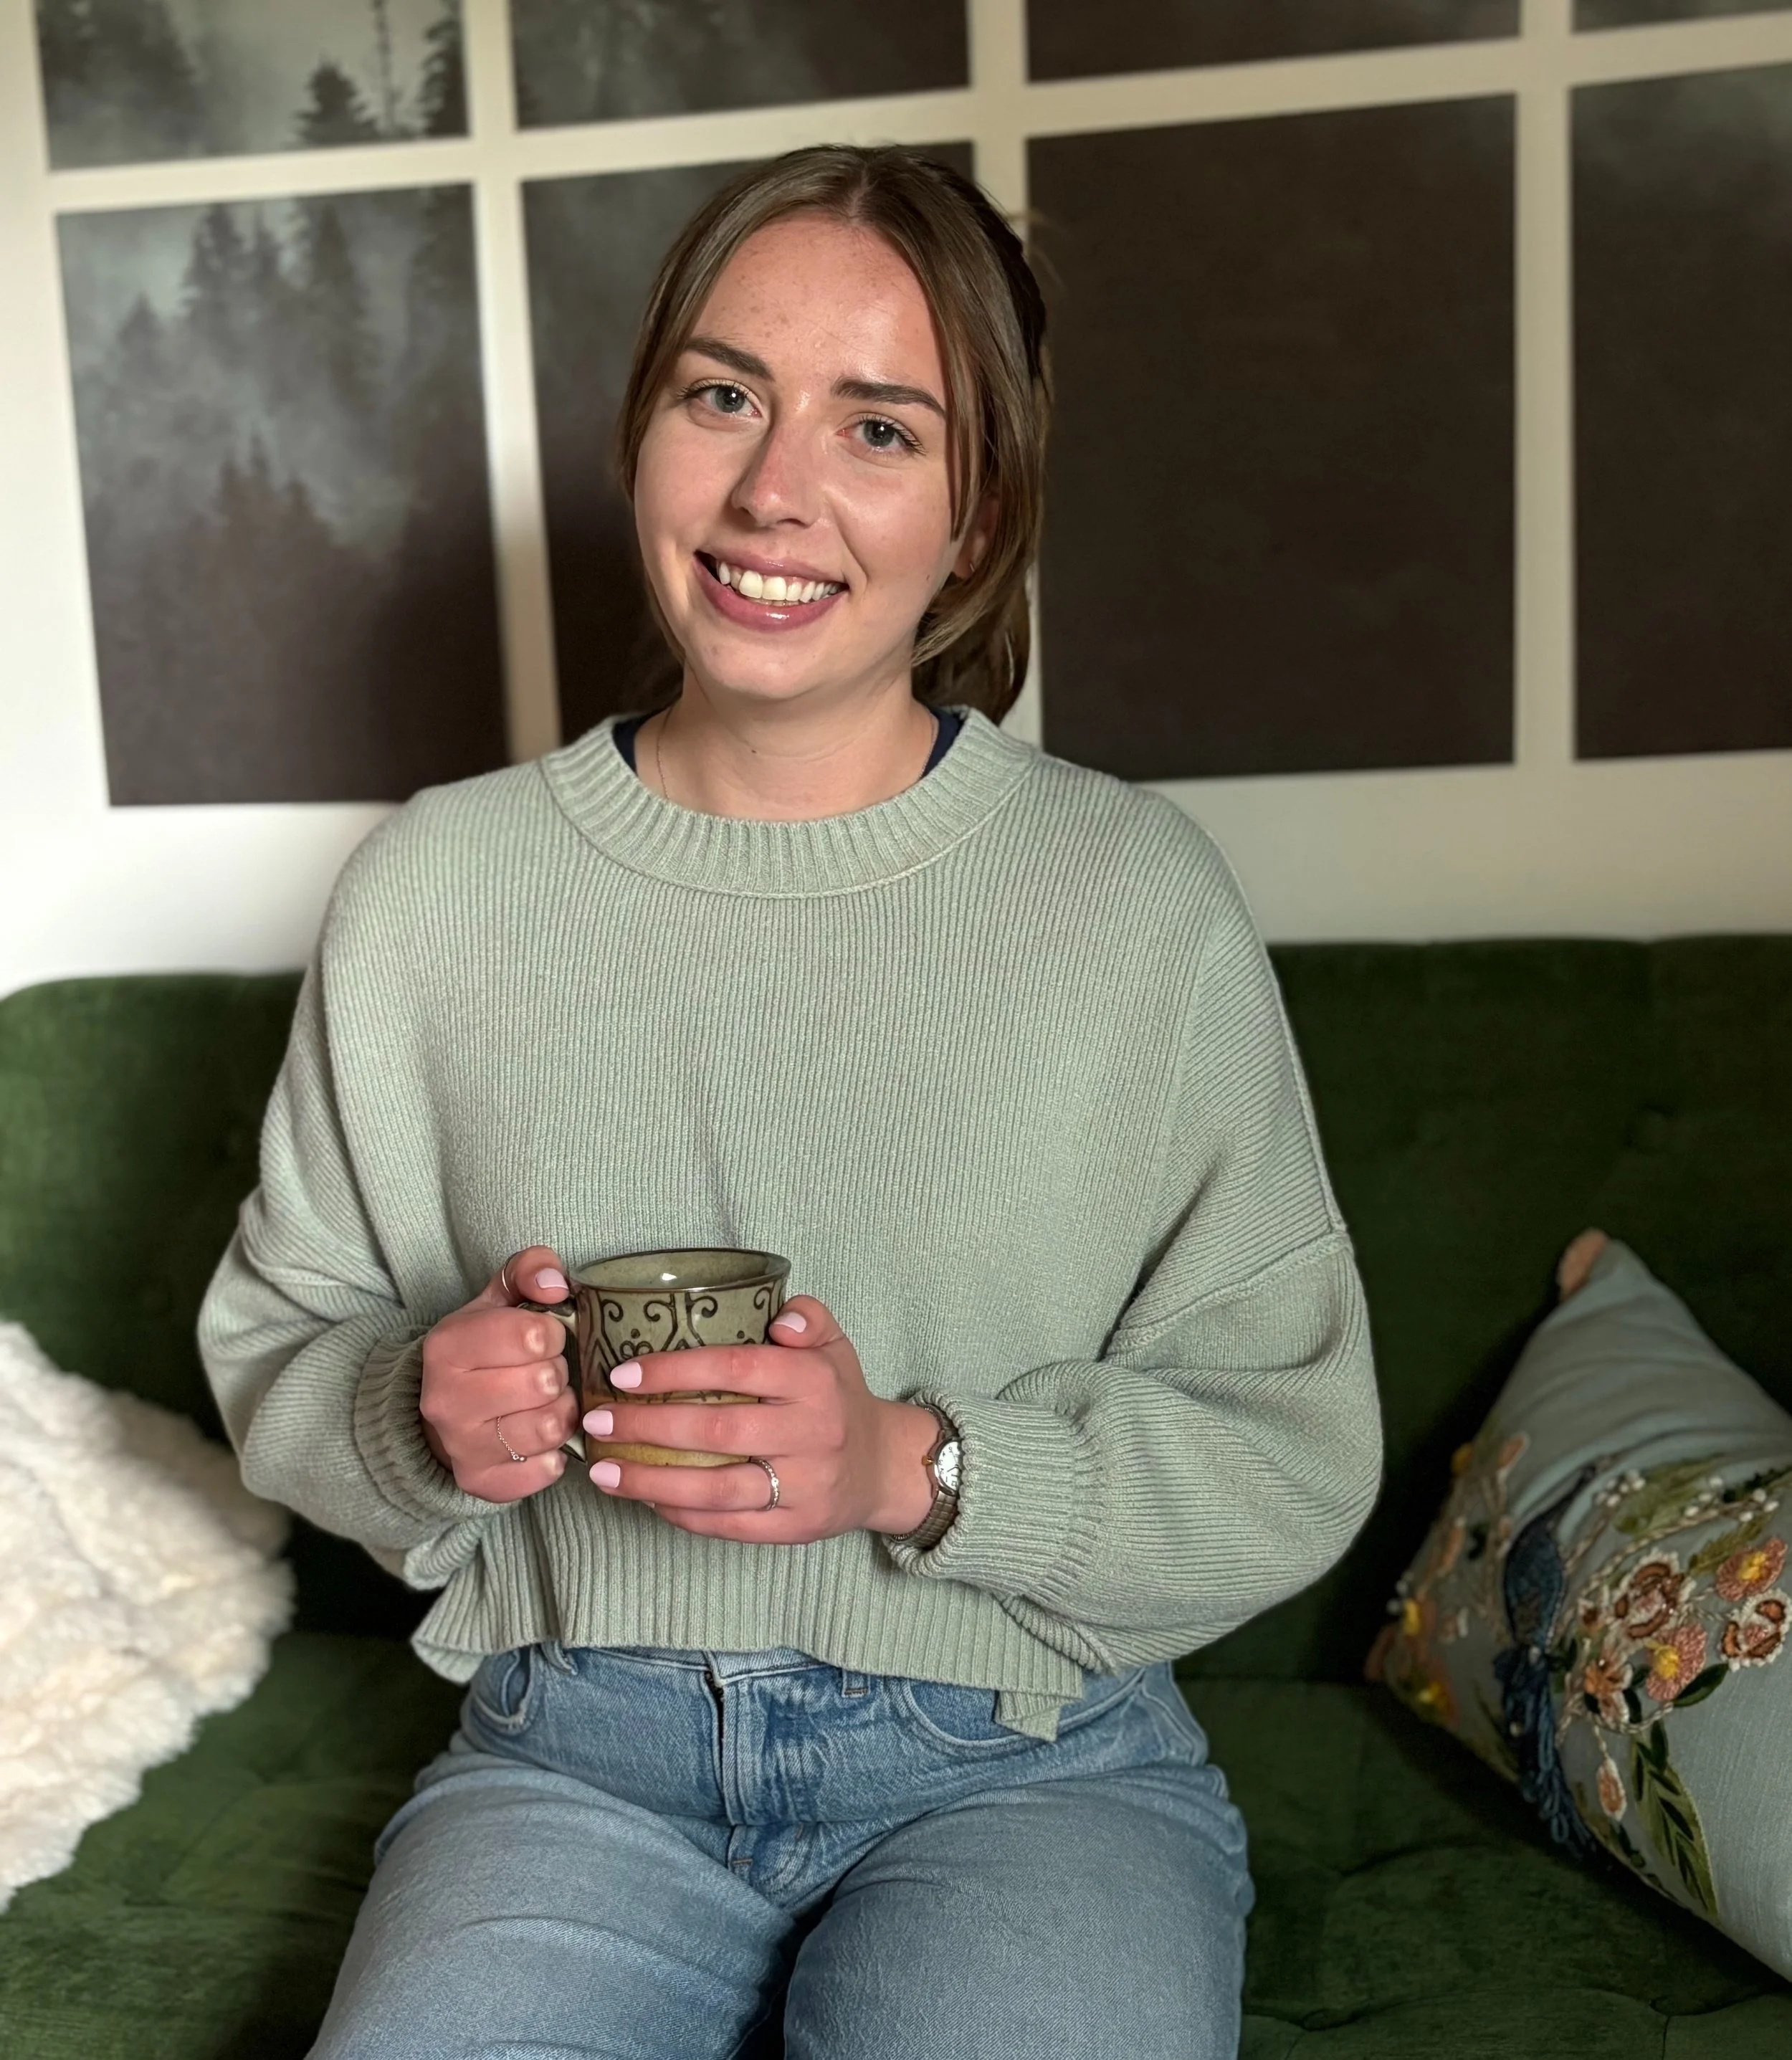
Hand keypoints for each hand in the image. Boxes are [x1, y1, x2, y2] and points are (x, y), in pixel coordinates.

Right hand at [418, 1245, 579, 1502]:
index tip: (544, 1339)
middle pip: (545, 1381)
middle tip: (545, 1373)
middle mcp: (445, 1399)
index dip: (553, 1334)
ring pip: (550, 1427)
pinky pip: (546, 1471)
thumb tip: (556, 1285)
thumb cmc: (482, 1349)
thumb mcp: (499, 1299)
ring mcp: (460, 1447)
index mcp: (447, 1346)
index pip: (535, 1334)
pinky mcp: (479, 1483)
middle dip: (557, 1373)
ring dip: (561, 1413)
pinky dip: (553, 1455)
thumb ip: (530, 1270)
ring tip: (546, 1403)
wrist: (442, 1410)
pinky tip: (538, 1439)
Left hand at [583, 1297, 939, 1544]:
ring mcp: (804, 1486)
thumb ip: (807, 1317)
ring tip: (602, 1472)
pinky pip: (728, 1525)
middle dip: (648, 1427)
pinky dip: (681, 1514)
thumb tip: (778, 1318)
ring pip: (717, 1488)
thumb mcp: (833, 1345)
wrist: (882, 1467)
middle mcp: (813, 1433)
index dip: (676, 1371)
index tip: (623, 1375)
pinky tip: (644, 1499)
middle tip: (596, 1422)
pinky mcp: (794, 1528)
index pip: (738, 1367)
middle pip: (719, 1430)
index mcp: (816, 1381)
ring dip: (652, 1482)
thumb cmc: (838, 1398)